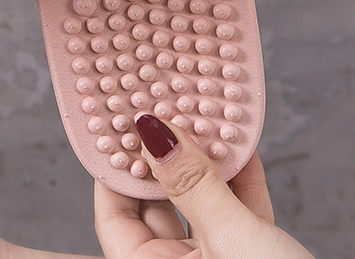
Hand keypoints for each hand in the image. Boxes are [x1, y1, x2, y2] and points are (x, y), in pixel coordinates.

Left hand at [94, 114, 316, 258]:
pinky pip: (239, 215)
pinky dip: (241, 182)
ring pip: (200, 205)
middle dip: (162, 158)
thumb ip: (191, 185)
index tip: (117, 128)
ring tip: (200, 121)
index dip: (113, 171)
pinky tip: (242, 149)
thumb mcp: (231, 241)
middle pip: (157, 206)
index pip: (114, 218)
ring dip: (205, 163)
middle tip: (161, 114)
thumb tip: (152, 132)